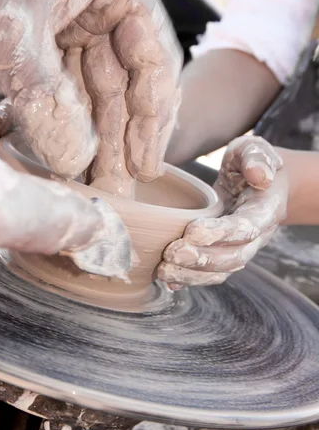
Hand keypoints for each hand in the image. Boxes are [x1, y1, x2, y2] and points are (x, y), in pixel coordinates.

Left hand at [0, 0, 180, 191]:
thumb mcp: (12, 35)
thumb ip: (48, 102)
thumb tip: (76, 163)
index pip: (154, 58)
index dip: (152, 118)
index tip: (146, 165)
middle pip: (125, 79)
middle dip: (120, 135)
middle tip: (118, 187)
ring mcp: (73, 18)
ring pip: (93, 87)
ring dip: (93, 133)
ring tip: (93, 181)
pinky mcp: (45, 34)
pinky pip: (63, 84)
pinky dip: (63, 116)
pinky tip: (65, 152)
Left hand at [158, 136, 287, 287]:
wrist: (256, 178)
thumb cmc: (249, 161)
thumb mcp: (253, 149)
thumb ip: (257, 157)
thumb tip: (260, 176)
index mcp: (265, 210)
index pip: (246, 227)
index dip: (220, 233)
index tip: (191, 231)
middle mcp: (257, 235)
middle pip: (233, 257)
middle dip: (201, 259)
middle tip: (171, 254)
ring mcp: (241, 247)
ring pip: (222, 270)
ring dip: (192, 275)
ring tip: (164, 270)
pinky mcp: (224, 252)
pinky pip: (211, 273)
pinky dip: (190, 280)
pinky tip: (168, 281)